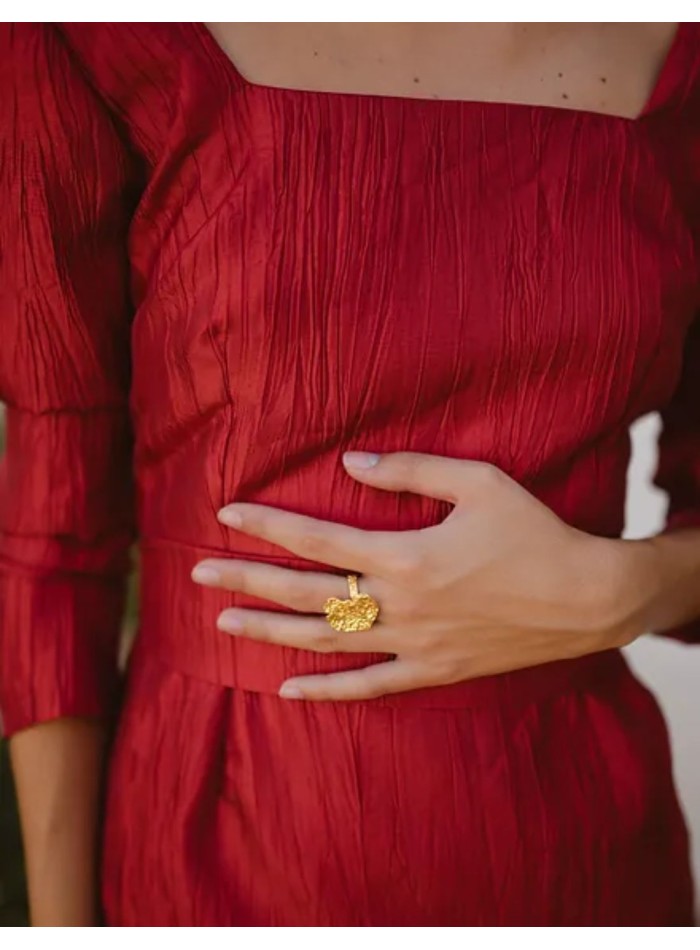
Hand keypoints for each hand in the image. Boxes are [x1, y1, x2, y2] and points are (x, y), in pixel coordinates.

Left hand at [192, 452, 654, 700]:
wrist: (585, 598)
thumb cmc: (533, 532)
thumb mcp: (478, 482)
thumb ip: (411, 470)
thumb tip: (352, 461)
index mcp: (405, 554)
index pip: (316, 538)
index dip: (267, 525)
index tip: (225, 515)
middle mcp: (399, 604)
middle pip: (305, 594)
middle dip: (246, 583)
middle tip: (196, 577)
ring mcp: (412, 644)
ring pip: (324, 643)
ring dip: (269, 633)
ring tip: (223, 625)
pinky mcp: (432, 671)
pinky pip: (369, 687)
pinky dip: (326, 691)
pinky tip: (288, 690)